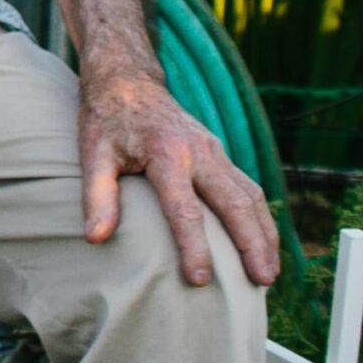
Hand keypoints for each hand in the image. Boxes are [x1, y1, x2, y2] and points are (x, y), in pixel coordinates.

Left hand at [79, 69, 279, 287]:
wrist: (127, 80)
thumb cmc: (106, 120)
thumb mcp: (92, 153)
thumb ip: (97, 195)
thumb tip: (95, 238)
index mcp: (166, 153)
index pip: (184, 208)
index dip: (194, 246)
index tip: (200, 280)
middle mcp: (199, 152)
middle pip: (235, 203)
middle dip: (251, 245)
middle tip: (261, 282)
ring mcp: (214, 151)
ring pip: (251, 196)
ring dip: (264, 234)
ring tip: (269, 273)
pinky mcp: (220, 153)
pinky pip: (249, 188)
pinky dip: (261, 218)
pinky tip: (264, 243)